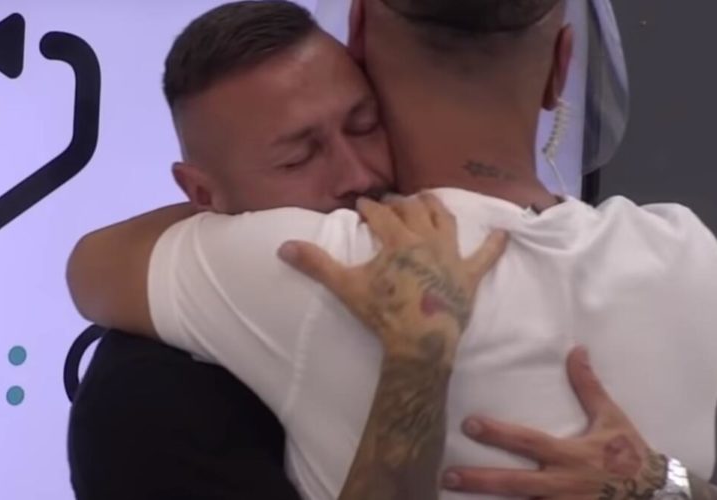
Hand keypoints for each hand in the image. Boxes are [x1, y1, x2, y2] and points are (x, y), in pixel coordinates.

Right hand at [279, 193, 506, 359]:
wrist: (419, 342)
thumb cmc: (383, 313)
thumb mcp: (346, 286)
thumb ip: (316, 263)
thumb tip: (283, 247)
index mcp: (398, 240)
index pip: (381, 214)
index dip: (370, 207)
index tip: (362, 204)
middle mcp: (427, 240)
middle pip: (413, 211)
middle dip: (400, 204)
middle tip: (390, 203)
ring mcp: (451, 257)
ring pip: (446, 221)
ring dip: (436, 207)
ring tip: (427, 199)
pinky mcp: (469, 276)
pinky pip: (486, 257)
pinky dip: (495, 244)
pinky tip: (506, 232)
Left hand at [442, 347, 667, 498]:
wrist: (659, 495)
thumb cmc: (630, 455)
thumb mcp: (611, 418)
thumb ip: (588, 387)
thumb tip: (576, 350)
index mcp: (569, 455)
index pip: (527, 441)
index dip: (497, 434)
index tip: (469, 424)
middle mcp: (562, 485)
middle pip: (513, 483)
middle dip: (479, 480)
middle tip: (447, 475)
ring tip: (453, 497)